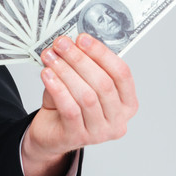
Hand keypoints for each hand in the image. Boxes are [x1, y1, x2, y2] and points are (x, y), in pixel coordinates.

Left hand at [21, 33, 137, 175]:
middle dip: (80, 60)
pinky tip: (47, 75)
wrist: (50, 133)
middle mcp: (118, 120)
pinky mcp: (78, 137)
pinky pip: (70, 109)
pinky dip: (58, 88)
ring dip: (66, 72)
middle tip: (61, 44)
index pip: (122, 74)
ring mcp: (100, 132)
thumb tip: (72, 42)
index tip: (83, 39)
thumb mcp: (80, 82)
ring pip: (87, 96)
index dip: (102, 54)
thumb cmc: (68, 105)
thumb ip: (81, 65)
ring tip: (51, 57)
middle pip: (103, 84)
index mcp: (127, 103)